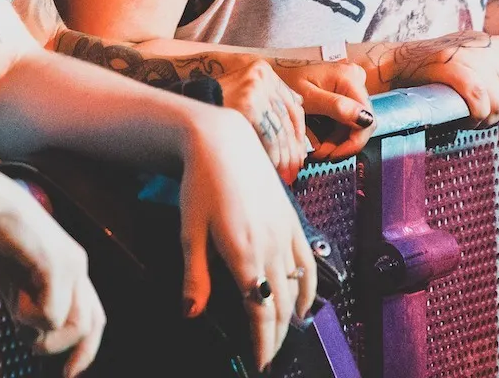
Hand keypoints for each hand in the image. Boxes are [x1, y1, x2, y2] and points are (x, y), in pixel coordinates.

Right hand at [0, 167, 104, 376]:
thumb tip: (31, 334)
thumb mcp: (14, 279)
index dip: (84, 347)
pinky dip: (28, 318)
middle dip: (79, 354)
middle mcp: (78, 266)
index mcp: (71, 267)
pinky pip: (51, 315)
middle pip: (93, 324)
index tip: (67, 371)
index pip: (92, 314)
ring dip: (44, 336)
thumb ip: (27, 302)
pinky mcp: (55, 265)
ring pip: (74, 325)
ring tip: (18, 318)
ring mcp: (70, 265)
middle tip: (63, 375)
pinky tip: (12, 299)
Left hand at [177, 110, 317, 372]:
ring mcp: (286, 233)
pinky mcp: (292, 220)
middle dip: (277, 338)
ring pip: (297, 288)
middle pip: (281, 306)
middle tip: (269, 358)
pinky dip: (309, 287)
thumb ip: (194, 275)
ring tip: (283, 338)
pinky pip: (308, 262)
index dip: (262, 344)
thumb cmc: (200, 183)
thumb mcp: (189, 230)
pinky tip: (304, 302)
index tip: (259, 364)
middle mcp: (271, 247)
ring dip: (292, 318)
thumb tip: (192, 313)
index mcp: (244, 254)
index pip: (260, 313)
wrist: (222, 141)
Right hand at [215, 60, 312, 181]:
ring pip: (279, 129)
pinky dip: (273, 155)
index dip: (299, 131)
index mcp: (264, 71)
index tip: (299, 153)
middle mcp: (262, 76)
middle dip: (292, 148)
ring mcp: (255, 89)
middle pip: (286, 118)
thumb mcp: (247, 94)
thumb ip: (271, 100)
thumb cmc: (217, 106)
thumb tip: (299, 112)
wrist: (187, 108)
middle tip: (294, 169)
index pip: (291, 104)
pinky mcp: (248, 105)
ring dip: (284, 156)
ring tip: (285, 173)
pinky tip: (273, 168)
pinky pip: (268, 136)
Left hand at [272, 60, 375, 160]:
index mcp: (348, 78)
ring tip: (316, 148)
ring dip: (337, 141)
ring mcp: (350, 86)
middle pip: (362, 124)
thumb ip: (335, 106)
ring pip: (354, 124)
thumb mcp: (307, 96)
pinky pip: (346, 119)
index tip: (334, 155)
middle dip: (342, 143)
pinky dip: (333, 133)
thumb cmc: (285, 77)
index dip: (354, 143)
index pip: (367, 119)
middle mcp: (355, 80)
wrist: (273, 69)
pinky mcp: (344, 94)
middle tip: (321, 154)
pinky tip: (318, 138)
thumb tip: (364, 118)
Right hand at [370, 32, 498, 126]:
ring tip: (470, 118)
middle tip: (477, 119)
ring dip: (486, 119)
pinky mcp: (452, 66)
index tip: (489, 113)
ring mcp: (470, 54)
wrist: (399, 64)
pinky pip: (479, 99)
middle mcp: (489, 45)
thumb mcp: (480, 60)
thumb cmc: (440, 67)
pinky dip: (475, 114)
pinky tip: (466, 118)